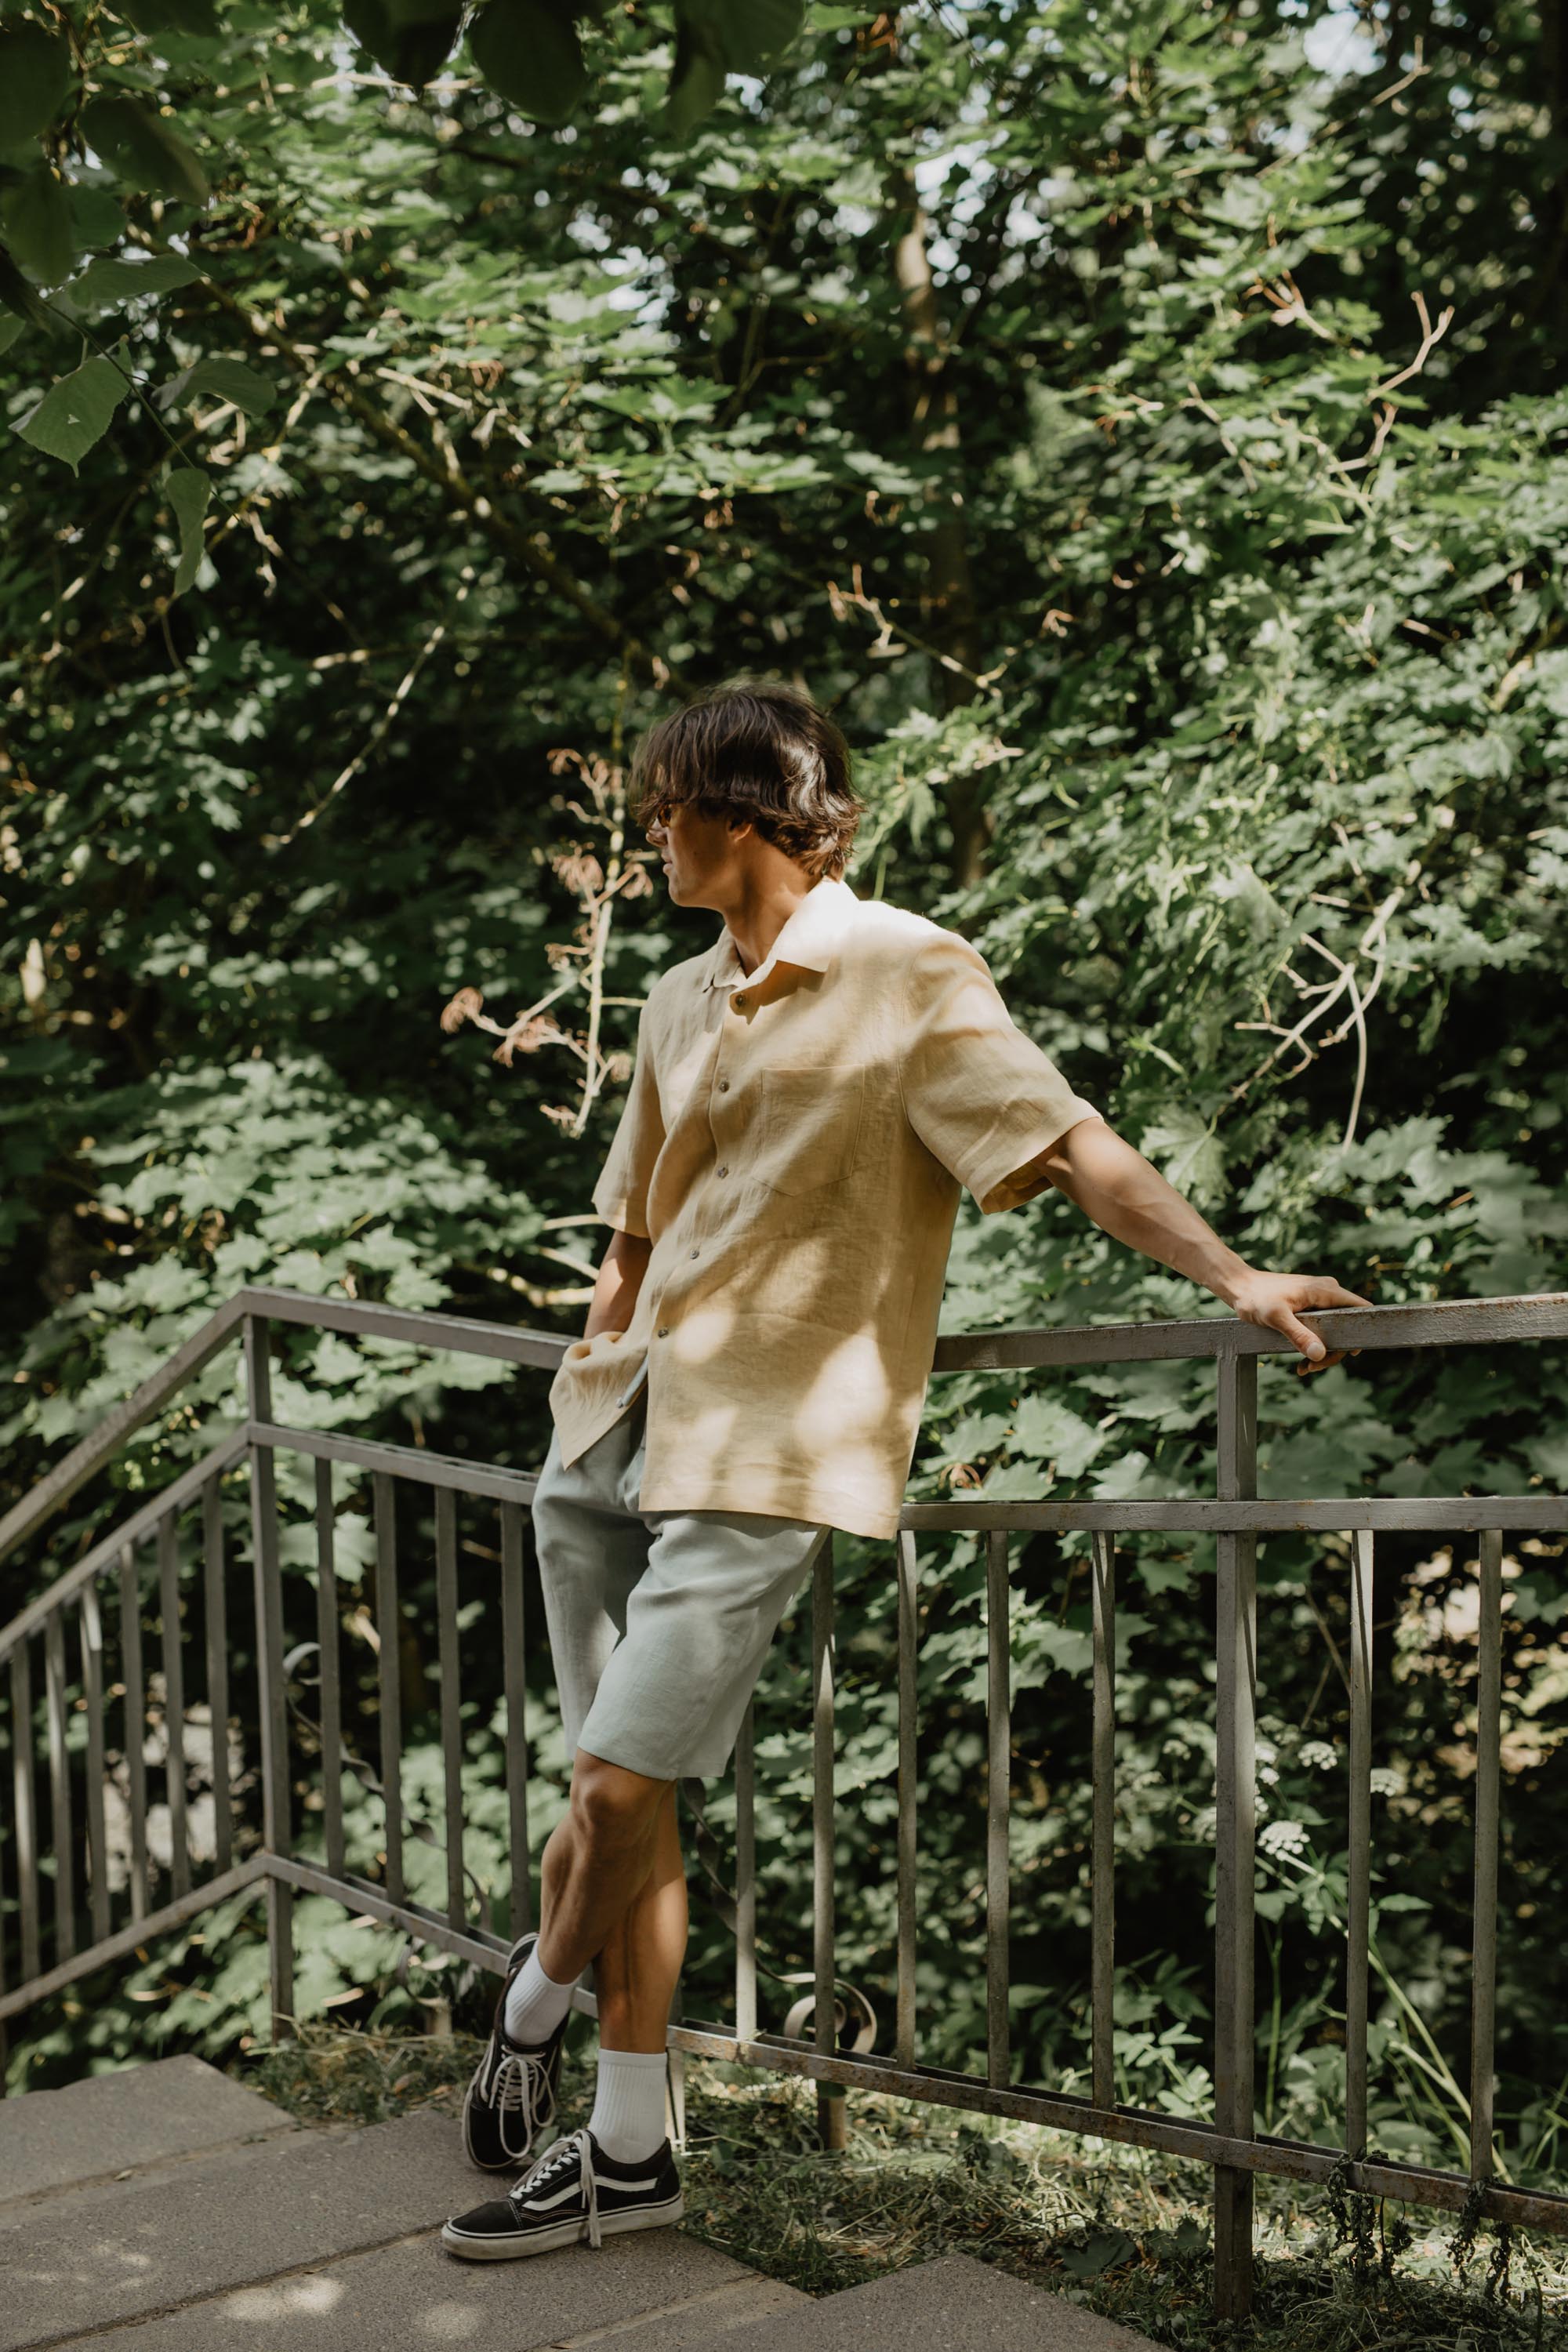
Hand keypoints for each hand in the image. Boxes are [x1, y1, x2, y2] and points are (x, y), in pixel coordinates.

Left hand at [1227, 1270, 1371, 1374]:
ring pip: (1334, 1331)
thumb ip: (1299, 1334)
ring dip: (1323, 1352)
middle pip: (1347, 1326)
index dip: (1363, 1331)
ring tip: (1304, 1368)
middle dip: (1334, 1351)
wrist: (1238, 1286)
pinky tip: (1302, 1362)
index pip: (1361, 1308)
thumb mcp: (1276, 1318)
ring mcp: (1319, 1299)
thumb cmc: (1255, 1298)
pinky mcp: (1309, 1307)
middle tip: (1313, 1367)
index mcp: (1326, 1290)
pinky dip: (1314, 1345)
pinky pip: (1321, 1329)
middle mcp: (1327, 1292)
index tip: (1348, 1354)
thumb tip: (1321, 1354)